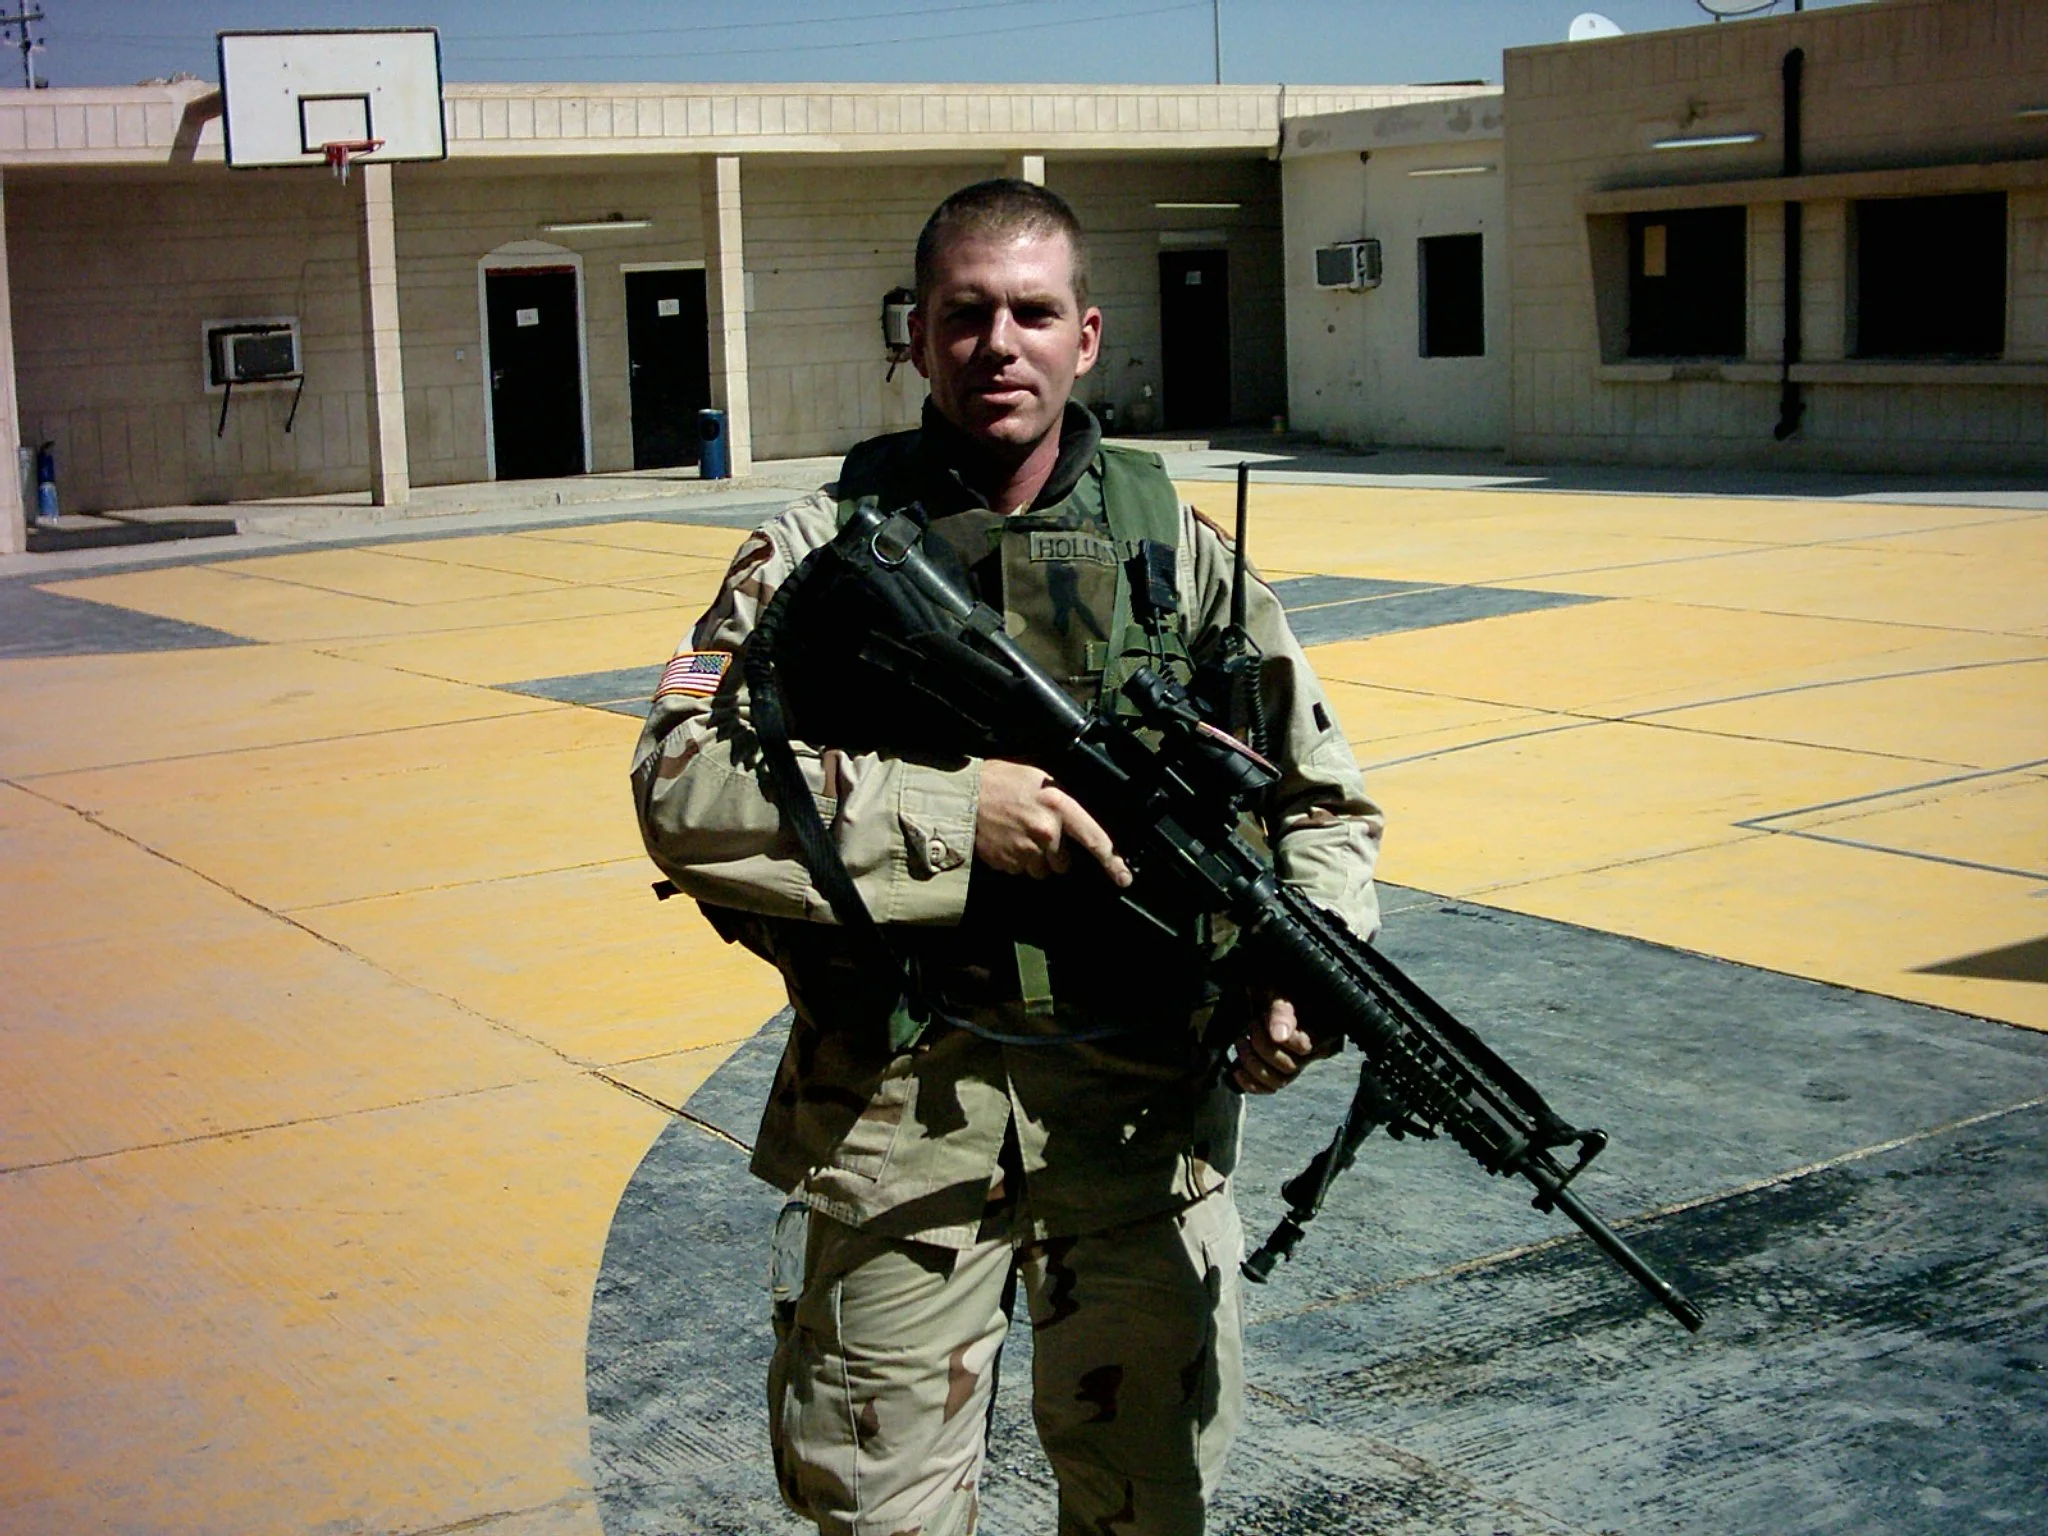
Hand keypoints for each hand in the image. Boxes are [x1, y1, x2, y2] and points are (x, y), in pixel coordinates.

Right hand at [975, 759, 1132, 886]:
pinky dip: (1015, 860)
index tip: (1123, 877)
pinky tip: (1006, 839)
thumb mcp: (1040, 776)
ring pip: (1041, 870)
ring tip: (1018, 834)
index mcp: (1058, 806)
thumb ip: (1063, 799)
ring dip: (1035, 858)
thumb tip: (1079, 818)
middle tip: (1037, 831)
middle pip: (1064, 863)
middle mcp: (1045, 832)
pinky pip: (1019, 870)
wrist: (963, 795)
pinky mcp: (1007, 863)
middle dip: (1055, 853)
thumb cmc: (1001, 780)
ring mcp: (1025, 851)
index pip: (1095, 839)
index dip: (1113, 861)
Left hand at [1230, 995, 1326, 1093]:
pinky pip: (1267, 1090)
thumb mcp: (1278, 995)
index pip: (1303, 1047)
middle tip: (1250, 1025)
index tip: (1260, 1018)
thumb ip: (1281, 1013)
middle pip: (1289, 1067)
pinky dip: (1250, 1083)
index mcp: (1314, 1033)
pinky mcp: (1277, 1076)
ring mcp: (1293, 1068)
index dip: (1281, 1039)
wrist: (1263, 1000)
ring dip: (1252, 1064)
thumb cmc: (1274, 995)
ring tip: (1240, 1042)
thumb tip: (1279, 1036)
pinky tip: (1236, 1070)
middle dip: (1261, 1047)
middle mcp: (1307, 1056)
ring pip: (1278, 1081)